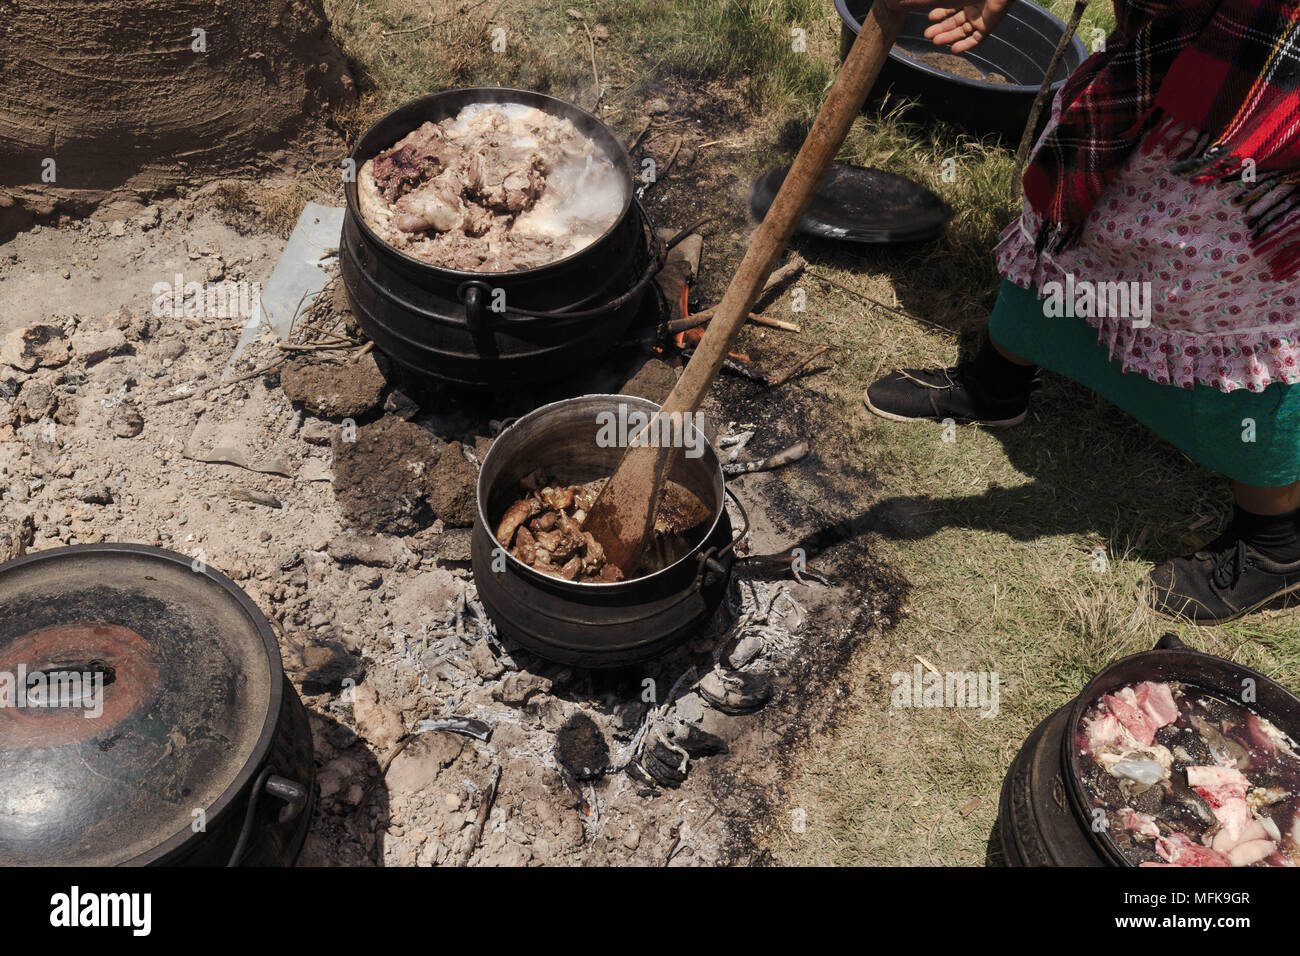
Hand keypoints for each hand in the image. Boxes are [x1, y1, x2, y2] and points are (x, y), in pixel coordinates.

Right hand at [884, 0, 1015, 52]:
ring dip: (949, 36)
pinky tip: (953, 50)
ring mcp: (982, 13)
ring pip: (964, 29)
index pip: (949, 4)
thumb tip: (890, 3)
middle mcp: (972, 2)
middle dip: (942, 27)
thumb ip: (915, 2)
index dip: (940, 13)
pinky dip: (966, 45)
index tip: (929, 18)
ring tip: (935, 42)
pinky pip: (978, 38)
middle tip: (928, 35)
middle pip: (956, 18)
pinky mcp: (990, 24)